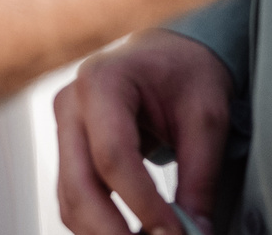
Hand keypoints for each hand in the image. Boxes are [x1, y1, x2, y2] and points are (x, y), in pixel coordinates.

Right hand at [55, 31, 230, 234]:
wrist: (170, 54)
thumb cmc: (186, 73)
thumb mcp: (206, 119)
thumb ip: (199, 178)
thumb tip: (194, 233)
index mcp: (103, 81)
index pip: (114, 155)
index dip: (143, 204)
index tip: (174, 234)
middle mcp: (71, 104)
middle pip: (79, 185)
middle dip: (113, 232)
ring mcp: (65, 129)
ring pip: (71, 200)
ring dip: (103, 234)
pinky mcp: (69, 151)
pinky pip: (75, 198)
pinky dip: (100, 226)